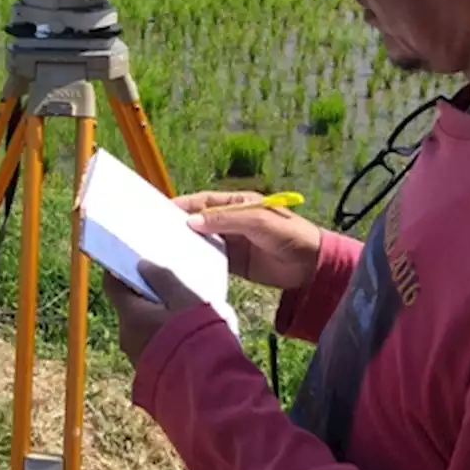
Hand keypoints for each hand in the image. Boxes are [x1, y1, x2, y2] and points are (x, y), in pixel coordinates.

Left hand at [102, 262, 203, 367]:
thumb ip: (163, 278)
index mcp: (130, 315)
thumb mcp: (185, 298)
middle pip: (129, 307)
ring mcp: (136, 357)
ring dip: (156, 318)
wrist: (207, 385)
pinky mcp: (151, 372)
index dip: (121, 270)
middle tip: (168, 285)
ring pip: (141, 327)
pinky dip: (163, 336)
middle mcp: (126, 336)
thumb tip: (143, 265)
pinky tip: (186, 335)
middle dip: (145, 296)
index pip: (112, 284)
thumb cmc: (196, 335)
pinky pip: (152, 346)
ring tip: (183, 312)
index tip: (134, 261)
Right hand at [173, 191, 322, 291]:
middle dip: (181, 226)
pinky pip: (212, 260)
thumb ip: (225, 220)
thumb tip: (191, 221)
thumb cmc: (289, 235)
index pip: (204, 202)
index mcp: (237, 204)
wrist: (312, 267)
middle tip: (157, 234)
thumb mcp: (258, 222)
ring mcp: (233, 243)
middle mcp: (232, 222)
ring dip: (188, 245)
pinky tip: (185, 268)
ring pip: (203, 242)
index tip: (162, 212)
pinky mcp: (235, 264)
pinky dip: (199, 262)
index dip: (184, 205)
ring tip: (165, 252)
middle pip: (200, 221)